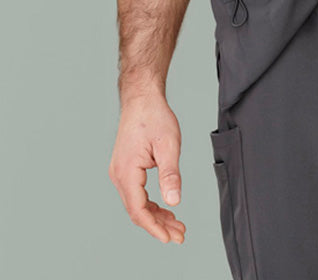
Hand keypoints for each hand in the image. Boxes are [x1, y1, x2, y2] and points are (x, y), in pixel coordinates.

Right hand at [108, 92, 185, 243]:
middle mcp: (119, 175)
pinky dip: (151, 203)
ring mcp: (120, 172)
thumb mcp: (168, 145)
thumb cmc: (154, 116)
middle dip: (158, 225)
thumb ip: (170, 175)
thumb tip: (174, 201)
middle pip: (137, 210)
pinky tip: (166, 208)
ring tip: (176, 224)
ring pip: (137, 203)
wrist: (142, 98)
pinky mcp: (126, 168)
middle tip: (180, 234)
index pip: (138, 210)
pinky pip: (137, 193)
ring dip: (156, 216)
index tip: (170, 238)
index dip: (154, 227)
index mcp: (127, 171)